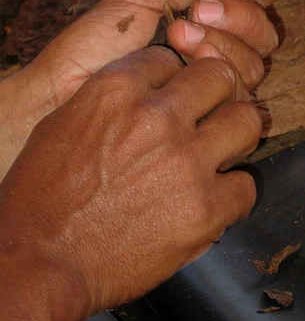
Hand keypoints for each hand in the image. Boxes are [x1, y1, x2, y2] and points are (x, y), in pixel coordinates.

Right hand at [0, 47, 260, 320]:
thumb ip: (112, 98)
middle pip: (220, 75)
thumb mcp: (63, 122)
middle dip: (216, 92)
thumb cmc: (41, 195)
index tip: (171, 96)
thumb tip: (147, 92)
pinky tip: (216, 198)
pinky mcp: (205, 208)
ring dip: (236, 133)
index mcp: (118, 89)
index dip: (173, 78)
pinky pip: (247, 185)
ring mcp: (186, 161)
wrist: (41, 261)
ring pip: (247, 119)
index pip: (170, 58)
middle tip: (209, 114)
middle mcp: (157, 116)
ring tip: (222, 149)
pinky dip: (234, 192)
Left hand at [34, 0, 285, 103]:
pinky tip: (186, 61)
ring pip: (255, 62)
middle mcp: (216, 50)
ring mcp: (213, 84)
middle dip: (239, 17)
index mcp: (202, 19)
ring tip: (178, 35)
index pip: (251, 2)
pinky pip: (240, 92)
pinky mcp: (208, 113)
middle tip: (199, 11)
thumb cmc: (98, 43)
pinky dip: (219, 69)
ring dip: (222, 43)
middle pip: (263, 33)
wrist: (68, 91)